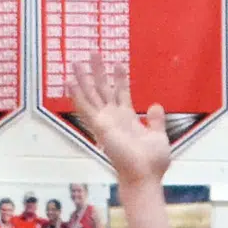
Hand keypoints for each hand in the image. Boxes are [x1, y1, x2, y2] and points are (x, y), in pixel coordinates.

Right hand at [66, 61, 171, 186]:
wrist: (145, 175)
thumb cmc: (152, 162)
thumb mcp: (158, 136)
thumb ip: (156, 121)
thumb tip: (156, 105)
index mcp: (128, 119)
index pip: (121, 93)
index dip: (119, 78)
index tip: (118, 63)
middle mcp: (113, 118)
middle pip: (103, 89)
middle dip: (97, 71)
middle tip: (92, 52)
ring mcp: (105, 121)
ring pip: (91, 94)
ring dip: (83, 78)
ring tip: (76, 61)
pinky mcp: (99, 125)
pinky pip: (85, 106)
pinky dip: (76, 94)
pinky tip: (69, 81)